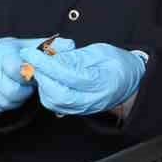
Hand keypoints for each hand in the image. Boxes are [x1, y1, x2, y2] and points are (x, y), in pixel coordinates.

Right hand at [0, 37, 71, 112]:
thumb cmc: (11, 54)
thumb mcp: (29, 46)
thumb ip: (49, 47)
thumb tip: (70, 45)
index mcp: (3, 51)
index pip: (15, 69)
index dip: (28, 76)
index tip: (33, 75)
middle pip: (12, 92)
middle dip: (23, 91)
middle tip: (26, 84)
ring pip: (6, 102)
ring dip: (16, 99)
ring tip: (18, 87)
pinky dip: (6, 104)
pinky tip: (8, 93)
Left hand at [22, 42, 146, 115]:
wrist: (132, 81)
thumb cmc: (118, 62)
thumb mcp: (100, 51)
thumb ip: (76, 56)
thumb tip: (52, 57)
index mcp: (101, 82)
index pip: (67, 75)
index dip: (46, 64)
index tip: (30, 53)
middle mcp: (92, 100)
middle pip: (57, 94)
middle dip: (40, 76)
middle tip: (30, 60)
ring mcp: (85, 108)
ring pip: (54, 102)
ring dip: (42, 84)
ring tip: (39, 67)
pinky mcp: (78, 110)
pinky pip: (56, 105)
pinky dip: (47, 91)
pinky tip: (46, 77)